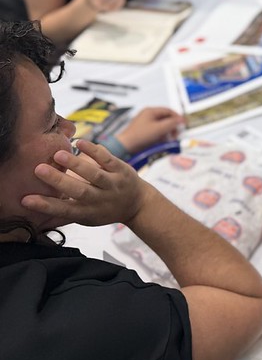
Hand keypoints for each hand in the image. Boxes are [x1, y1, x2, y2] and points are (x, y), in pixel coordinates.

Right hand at [22, 140, 148, 227]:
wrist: (138, 204)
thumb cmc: (104, 210)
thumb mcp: (86, 217)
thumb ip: (64, 213)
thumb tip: (33, 210)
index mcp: (88, 213)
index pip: (65, 210)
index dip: (45, 206)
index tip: (26, 199)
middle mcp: (101, 200)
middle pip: (79, 191)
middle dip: (58, 181)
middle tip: (39, 169)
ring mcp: (113, 185)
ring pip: (94, 174)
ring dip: (76, 164)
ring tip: (58, 154)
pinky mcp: (122, 170)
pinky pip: (108, 160)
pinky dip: (95, 151)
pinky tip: (80, 142)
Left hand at [115, 107, 182, 154]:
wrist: (126, 145)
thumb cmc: (139, 136)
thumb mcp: (159, 129)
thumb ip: (172, 123)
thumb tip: (181, 119)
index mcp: (150, 111)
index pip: (168, 111)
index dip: (177, 117)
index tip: (183, 123)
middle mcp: (148, 115)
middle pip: (165, 118)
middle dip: (172, 126)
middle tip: (176, 133)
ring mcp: (145, 122)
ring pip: (161, 124)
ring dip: (167, 131)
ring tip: (169, 138)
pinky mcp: (144, 130)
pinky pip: (156, 130)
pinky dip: (161, 134)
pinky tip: (162, 140)